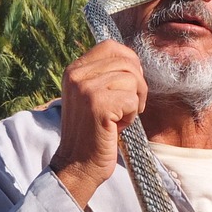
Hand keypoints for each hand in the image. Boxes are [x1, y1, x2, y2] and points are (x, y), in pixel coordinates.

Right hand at [50, 41, 146, 207]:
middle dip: (137, 85)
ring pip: (132, 80)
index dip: (129, 62)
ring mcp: (86, 89)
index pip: (111, 46)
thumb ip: (105, 75)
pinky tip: (117, 127)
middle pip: (127, 63)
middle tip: (128, 107)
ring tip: (119, 118)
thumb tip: (133, 60)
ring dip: (134, 102)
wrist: (77, 165)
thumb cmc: (93, 132)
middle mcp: (76, 75)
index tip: (130, 85)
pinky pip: (133, 100)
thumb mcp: (92, 96)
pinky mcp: (98, 105)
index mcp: (74, 70)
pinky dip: (132, 116)